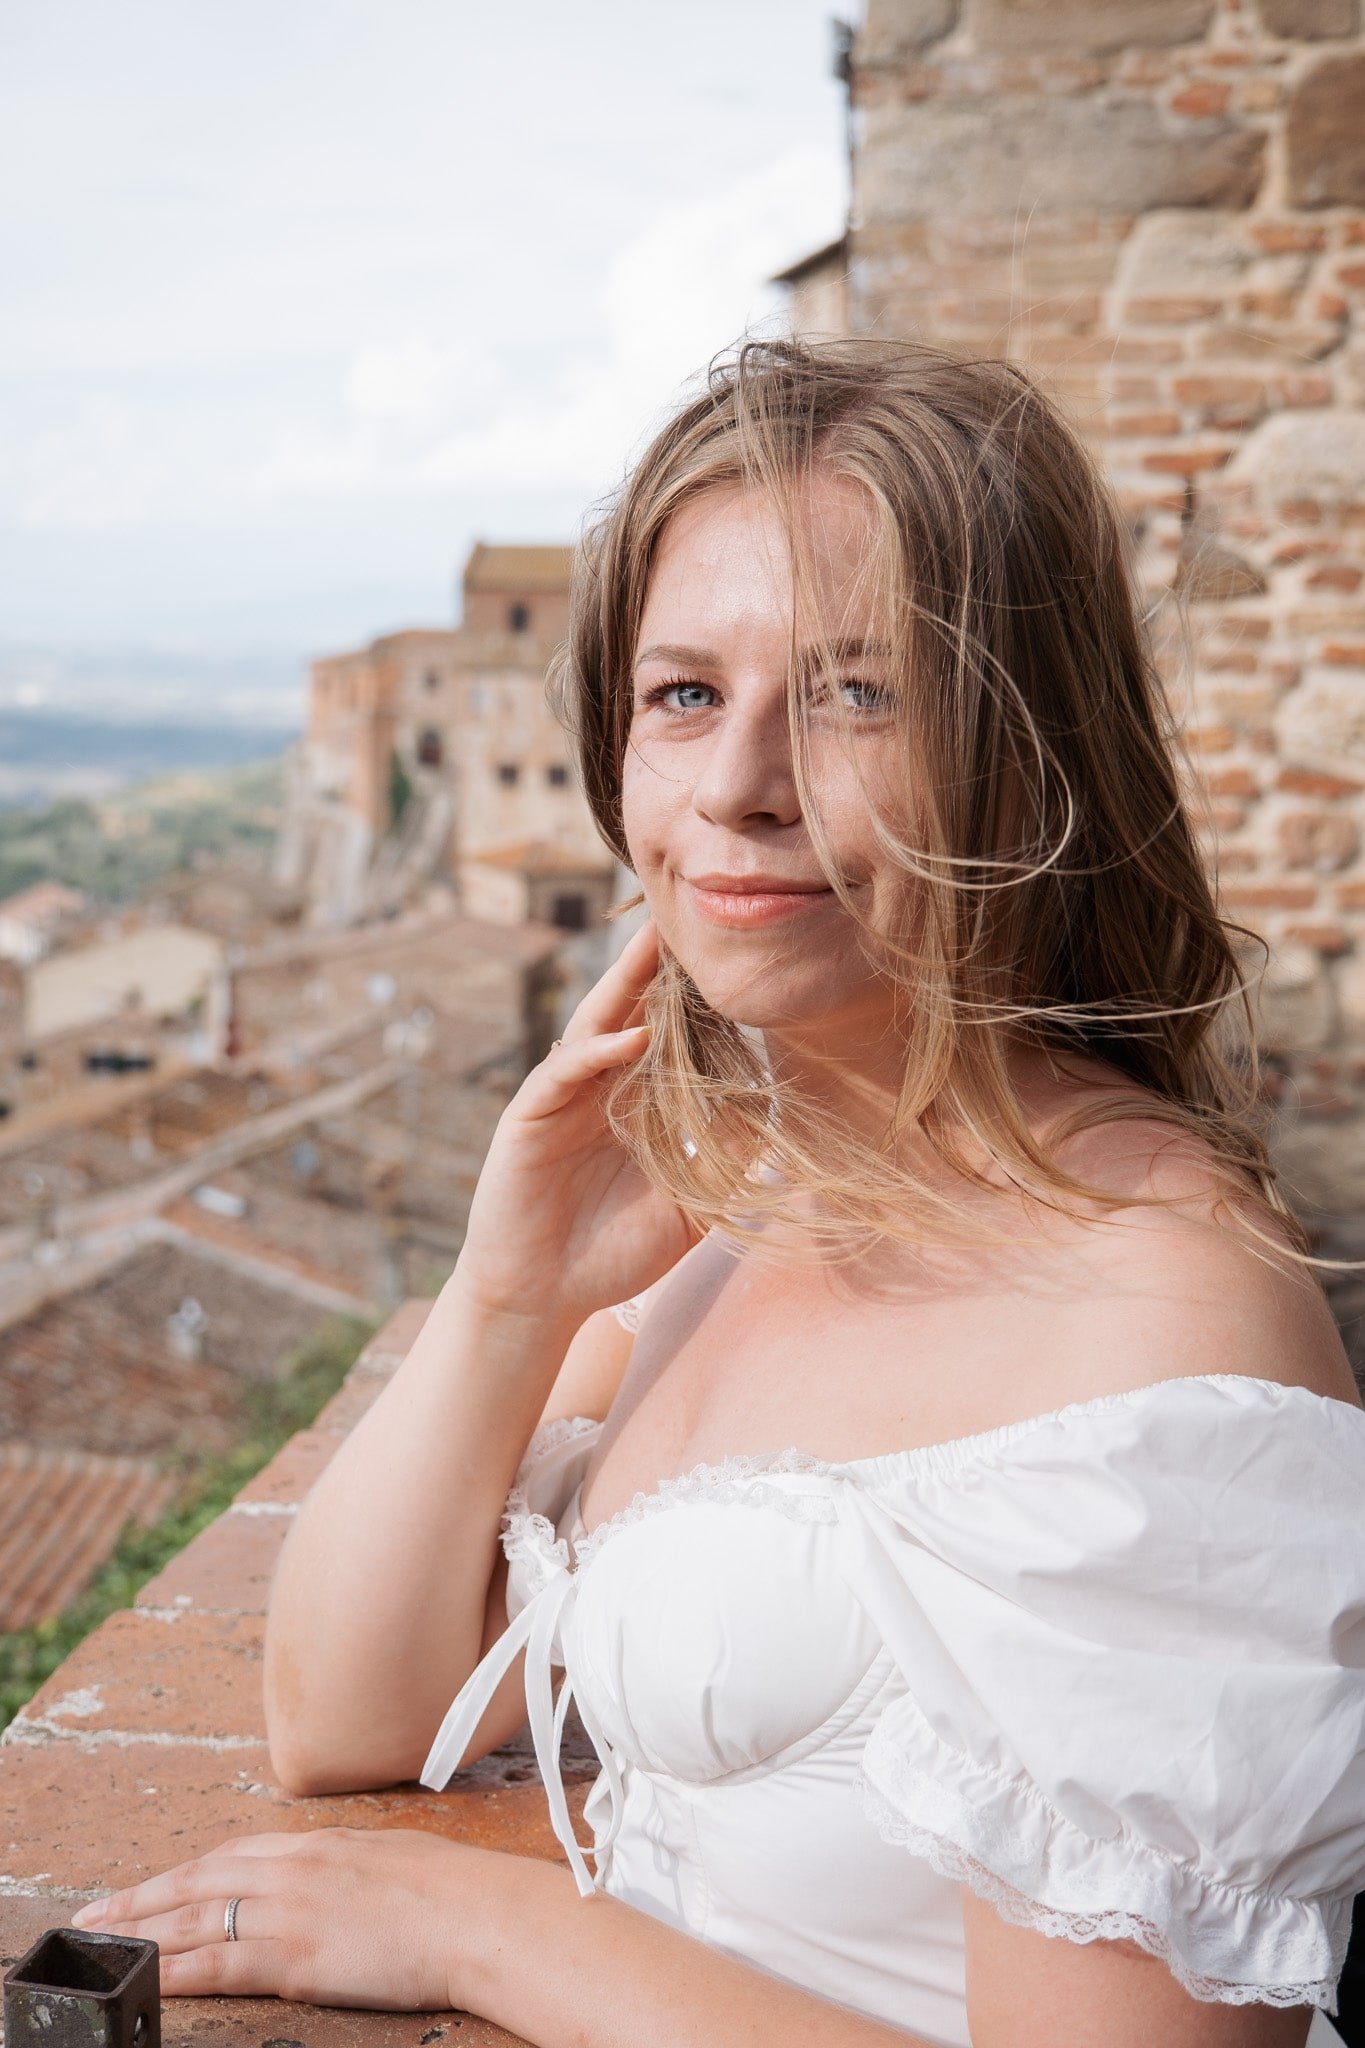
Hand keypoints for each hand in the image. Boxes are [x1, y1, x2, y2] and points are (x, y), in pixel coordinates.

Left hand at [70, 1826, 471, 2010]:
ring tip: (102, 1948)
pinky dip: (176, 1971)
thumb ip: (347, 1863)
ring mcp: (290, 1912)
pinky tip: (147, 1979)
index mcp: (317, 1844)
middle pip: (198, 1881)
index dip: (181, 1872)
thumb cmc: (453, 1889)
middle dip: (143, 1900)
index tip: (148, 1886)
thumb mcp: (391, 1854)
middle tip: (95, 1916)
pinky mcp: (295, 1958)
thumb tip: (332, 1875)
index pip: (230, 1855)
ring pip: (196, 1921)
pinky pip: (219, 1965)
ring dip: (143, 1935)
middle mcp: (293, 1869)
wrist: (477, 1915)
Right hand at [454, 916, 705, 1326]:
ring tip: (654, 947)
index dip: (692, 999)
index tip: (731, 957)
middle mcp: (597, 1089)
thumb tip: (780, 1127)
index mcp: (634, 1103)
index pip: (666, 1036)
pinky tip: (629, 1039)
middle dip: (656, 968)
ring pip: (594, 1027)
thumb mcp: (690, 1208)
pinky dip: (595, 1054)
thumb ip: (729, 1168)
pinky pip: (562, 1074)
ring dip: (622, 986)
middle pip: (630, 1014)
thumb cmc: (613, 1255)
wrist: (544, 1299)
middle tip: (688, 917)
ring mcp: (561, 1100)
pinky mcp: (528, 1120)